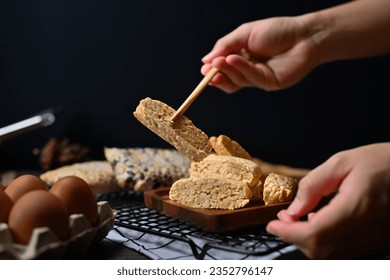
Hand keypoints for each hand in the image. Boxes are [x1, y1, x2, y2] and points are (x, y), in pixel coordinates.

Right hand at [201, 17, 319, 92]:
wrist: (304, 35)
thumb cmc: (277, 31)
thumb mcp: (245, 33)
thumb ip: (225, 45)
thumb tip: (205, 60)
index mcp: (241, 56)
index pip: (222, 67)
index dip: (212, 69)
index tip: (204, 68)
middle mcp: (247, 69)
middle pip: (227, 79)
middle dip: (216, 76)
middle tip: (208, 71)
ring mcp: (257, 78)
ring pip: (236, 81)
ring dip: (226, 72)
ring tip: (219, 62)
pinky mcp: (267, 83)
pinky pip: (250, 78)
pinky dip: (240, 69)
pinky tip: (233, 60)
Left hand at [266, 143, 389, 258]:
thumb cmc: (384, 161)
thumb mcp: (343, 162)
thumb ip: (313, 186)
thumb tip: (293, 209)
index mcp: (357, 208)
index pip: (314, 234)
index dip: (288, 233)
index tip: (272, 225)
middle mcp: (368, 230)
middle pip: (320, 250)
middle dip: (295, 237)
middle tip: (283, 219)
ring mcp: (375, 240)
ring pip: (331, 255)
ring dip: (309, 241)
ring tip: (299, 219)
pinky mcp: (378, 241)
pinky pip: (345, 251)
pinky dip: (325, 242)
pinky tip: (321, 222)